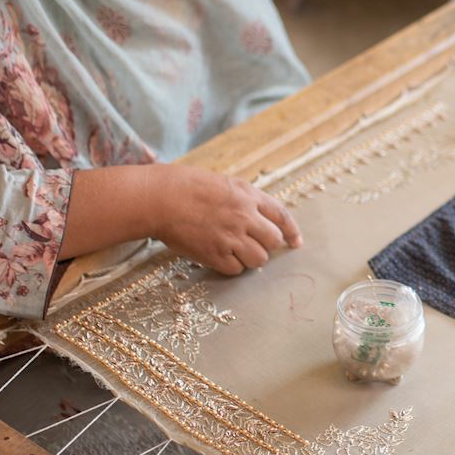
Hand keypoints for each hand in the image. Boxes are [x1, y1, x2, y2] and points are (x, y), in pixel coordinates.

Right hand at [153, 165, 302, 274]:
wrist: (159, 199)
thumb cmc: (184, 186)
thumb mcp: (222, 183)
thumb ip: (243, 199)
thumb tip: (257, 217)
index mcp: (248, 195)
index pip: (281, 215)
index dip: (291, 231)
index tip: (295, 242)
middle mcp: (245, 216)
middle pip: (273, 241)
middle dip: (266, 245)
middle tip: (251, 244)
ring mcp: (231, 237)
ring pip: (258, 259)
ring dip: (250, 258)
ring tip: (233, 250)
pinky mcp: (215, 255)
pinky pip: (236, 270)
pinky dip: (231, 266)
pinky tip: (218, 256)